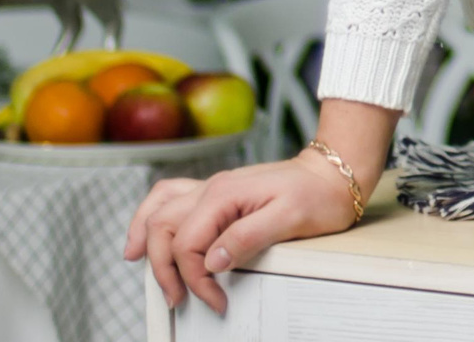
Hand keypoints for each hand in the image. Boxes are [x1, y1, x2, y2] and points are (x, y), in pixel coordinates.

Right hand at [123, 98, 397, 315]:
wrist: (334, 173)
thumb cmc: (319, 195)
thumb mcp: (291, 219)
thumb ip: (248, 238)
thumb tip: (212, 261)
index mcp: (225, 194)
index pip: (188, 244)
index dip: (194, 278)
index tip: (215, 300)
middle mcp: (212, 188)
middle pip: (163, 229)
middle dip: (165, 269)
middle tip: (181, 299)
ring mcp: (212, 188)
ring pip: (159, 210)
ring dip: (145, 239)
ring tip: (138, 267)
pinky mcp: (217, 193)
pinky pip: (171, 197)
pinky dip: (151, 215)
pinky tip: (145, 231)